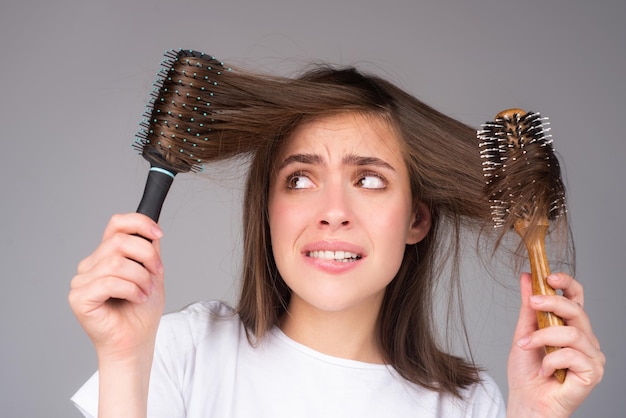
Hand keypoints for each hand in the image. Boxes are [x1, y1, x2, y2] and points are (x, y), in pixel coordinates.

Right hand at [68, 213, 165, 360]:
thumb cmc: (141, 312)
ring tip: (146, 292)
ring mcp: (82, 281)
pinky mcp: (79, 298)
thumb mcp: (152, 273)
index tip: (157, 233)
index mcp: (106, 256)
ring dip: (140, 278)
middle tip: (156, 274)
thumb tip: (151, 229)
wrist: (136, 342)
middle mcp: (90, 265)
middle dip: (146, 256)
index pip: (116, 225)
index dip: (138, 223)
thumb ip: (149, 251)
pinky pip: (109, 282)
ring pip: (116, 263)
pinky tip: (136, 298)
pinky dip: (130, 290)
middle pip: (119, 242)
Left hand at [507, 272, 604, 416]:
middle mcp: (586, 339)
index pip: (577, 298)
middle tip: (532, 303)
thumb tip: (527, 277)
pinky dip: (551, 360)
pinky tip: (544, 370)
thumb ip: (528, 308)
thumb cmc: (527, 373)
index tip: (548, 276)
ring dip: (543, 337)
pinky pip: (572, 355)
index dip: (566, 283)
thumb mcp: (524, 333)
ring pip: (572, 332)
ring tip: (526, 346)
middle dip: (552, 302)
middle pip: (577, 310)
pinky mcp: (593, 373)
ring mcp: (592, 356)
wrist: (526, 402)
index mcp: (570, 327)